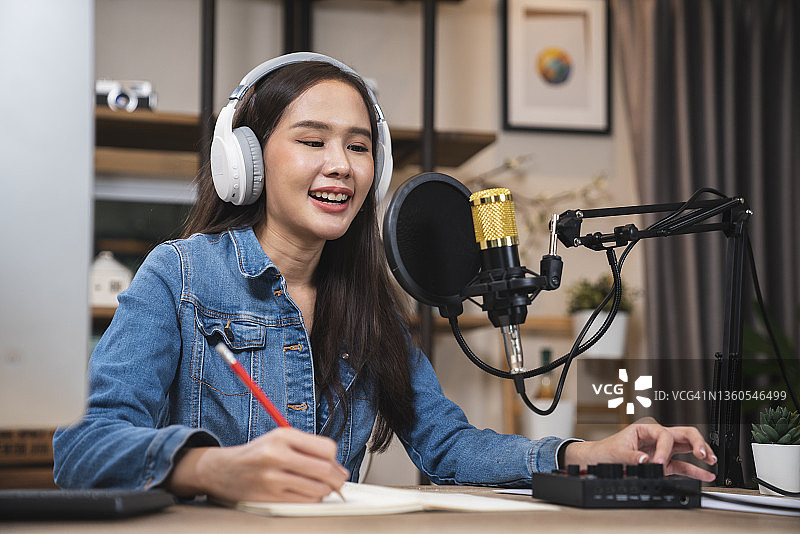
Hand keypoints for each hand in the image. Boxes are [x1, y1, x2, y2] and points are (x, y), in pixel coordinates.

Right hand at [166, 427, 348, 501]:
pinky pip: (304, 501)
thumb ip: (310, 448)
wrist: (223, 470)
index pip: (326, 448)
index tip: (333, 463)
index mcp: (283, 436)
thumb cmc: (257, 453)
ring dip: (324, 490)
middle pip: (324, 470)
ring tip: (318, 486)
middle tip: (336, 480)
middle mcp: (277, 455)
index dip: (334, 458)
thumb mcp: (281, 439)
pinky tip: (305, 492)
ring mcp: (273, 478)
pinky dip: (311, 499)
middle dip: (336, 478)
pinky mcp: (270, 497)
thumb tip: (339, 469)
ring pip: (317, 489)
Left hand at [563, 417, 716, 481]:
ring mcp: (662, 450)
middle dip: (696, 442)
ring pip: (687, 448)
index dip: (664, 449)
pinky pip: (682, 465)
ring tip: (711, 461)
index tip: (658, 462)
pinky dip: (694, 470)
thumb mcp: (616, 452)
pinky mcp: (663, 463)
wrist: (599, 460)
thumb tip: (645, 460)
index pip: (665, 435)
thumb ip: (631, 456)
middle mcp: (656, 438)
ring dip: (701, 453)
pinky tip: (706, 475)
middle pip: (683, 434)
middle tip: (703, 454)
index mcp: (645, 429)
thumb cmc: (606, 451)